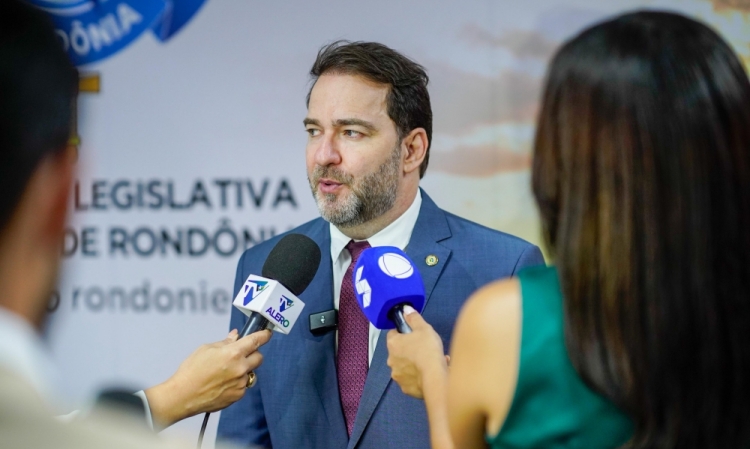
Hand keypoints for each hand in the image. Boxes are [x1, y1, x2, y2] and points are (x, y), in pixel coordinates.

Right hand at [145, 329, 271, 427]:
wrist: (183, 396)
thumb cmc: (191, 371)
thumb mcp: (206, 349)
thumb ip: (225, 342)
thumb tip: (236, 336)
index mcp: (233, 353)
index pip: (256, 341)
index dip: (264, 336)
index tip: (267, 334)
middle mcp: (241, 368)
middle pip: (259, 357)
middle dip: (253, 354)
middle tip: (240, 354)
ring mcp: (240, 383)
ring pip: (250, 372)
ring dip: (244, 370)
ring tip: (225, 372)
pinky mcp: (237, 396)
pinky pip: (243, 385)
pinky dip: (237, 382)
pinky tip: (222, 383)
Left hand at [386, 306, 447, 398]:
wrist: (434, 377)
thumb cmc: (428, 350)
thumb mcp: (424, 328)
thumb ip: (413, 318)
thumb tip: (405, 309)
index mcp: (393, 344)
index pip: (392, 334)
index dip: (403, 333)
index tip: (413, 334)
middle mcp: (391, 360)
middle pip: (398, 351)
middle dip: (410, 350)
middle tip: (425, 349)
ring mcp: (397, 376)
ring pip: (405, 366)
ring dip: (415, 364)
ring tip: (431, 362)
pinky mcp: (405, 388)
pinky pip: (411, 380)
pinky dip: (419, 377)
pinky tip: (431, 373)